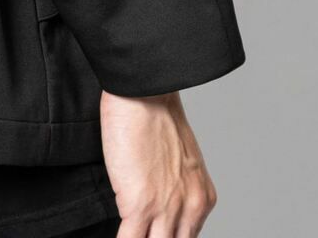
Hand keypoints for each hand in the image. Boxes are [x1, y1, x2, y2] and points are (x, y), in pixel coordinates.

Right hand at [100, 90, 216, 237]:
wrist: (144, 93)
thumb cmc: (154, 114)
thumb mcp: (179, 156)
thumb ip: (175, 184)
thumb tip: (156, 197)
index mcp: (202, 197)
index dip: (167, 237)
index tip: (153, 233)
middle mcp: (190, 208)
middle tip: (143, 233)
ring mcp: (166, 209)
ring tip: (131, 235)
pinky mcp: (139, 205)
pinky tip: (115, 237)